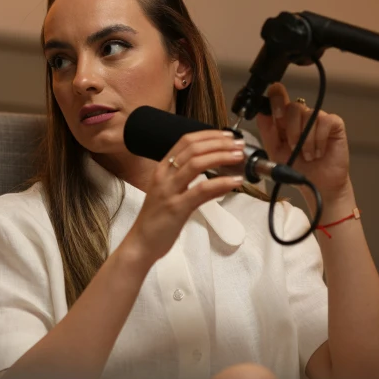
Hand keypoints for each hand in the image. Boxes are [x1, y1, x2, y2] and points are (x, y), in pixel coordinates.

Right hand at [128, 130, 245, 262]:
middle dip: (218, 142)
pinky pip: (201, 190)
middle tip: (237, 144)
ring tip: (238, 157)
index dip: (208, 135)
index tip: (227, 136)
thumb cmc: (157, 220)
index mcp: (161, 169)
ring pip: (196, 163)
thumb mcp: (173, 196)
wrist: (141, 244)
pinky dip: (221, 183)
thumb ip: (195, 186)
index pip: (185, 142)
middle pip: (192, 148)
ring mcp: (169, 190)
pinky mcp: (176, 207)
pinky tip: (235, 181)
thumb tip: (221, 180)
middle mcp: (163, 176)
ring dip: (221, 156)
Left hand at [255, 83, 351, 201]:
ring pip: (308, 115)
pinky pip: (324, 122)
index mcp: (284, 119)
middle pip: (293, 106)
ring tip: (307, 155)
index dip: (276, 98)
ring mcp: (318, 118)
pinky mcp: (334, 123)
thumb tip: (261, 112)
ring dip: (305, 140)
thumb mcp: (274, 150)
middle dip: (291, 130)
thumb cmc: (296, 166)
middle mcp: (301, 115)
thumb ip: (267, 130)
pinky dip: (319, 140)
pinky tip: (318, 152)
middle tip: (293, 147)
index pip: (278, 96)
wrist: (316, 184)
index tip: (275, 115)